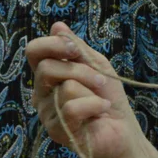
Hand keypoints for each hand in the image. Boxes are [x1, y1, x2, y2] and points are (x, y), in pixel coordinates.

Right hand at [27, 22, 141, 157]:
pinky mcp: (57, 131)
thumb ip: (77, 49)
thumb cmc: (109, 97)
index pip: (34, 51)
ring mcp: (46, 113)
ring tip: (101, 103)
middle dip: (81, 70)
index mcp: (48, 76)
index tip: (75, 49)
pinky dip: (94, 105)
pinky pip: (72, 107)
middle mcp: (41, 94)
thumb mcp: (97, 65)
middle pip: (47, 67)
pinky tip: (100, 111)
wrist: (123, 130)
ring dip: (92, 91)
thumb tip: (58, 26)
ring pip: (65, 87)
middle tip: (100, 81)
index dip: (53, 44)